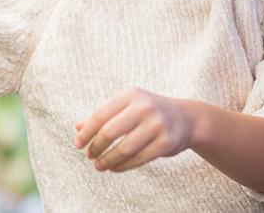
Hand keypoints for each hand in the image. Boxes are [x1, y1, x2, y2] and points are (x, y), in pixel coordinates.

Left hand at [73, 88, 195, 172]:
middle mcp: (144, 107)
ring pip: (123, 149)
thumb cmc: (148, 112)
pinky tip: (114, 168)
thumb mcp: (127, 106)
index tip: (78, 144)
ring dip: (108, 160)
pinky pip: (138, 159)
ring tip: (99, 166)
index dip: (86, 132)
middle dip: (95, 147)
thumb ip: (103, 115)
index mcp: (130, 95)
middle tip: (89, 156)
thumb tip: (77, 128)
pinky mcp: (166, 142)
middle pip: (109, 132)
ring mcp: (157, 125)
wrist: (185, 118)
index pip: (100, 115)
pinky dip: (122, 166)